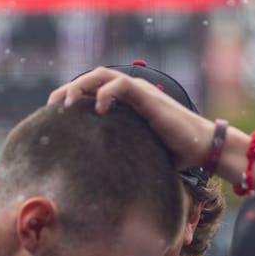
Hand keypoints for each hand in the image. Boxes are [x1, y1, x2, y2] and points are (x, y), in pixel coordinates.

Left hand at [47, 67, 213, 167]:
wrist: (202, 149)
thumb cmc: (176, 155)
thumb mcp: (139, 153)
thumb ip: (122, 154)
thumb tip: (99, 180)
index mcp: (129, 103)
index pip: (94, 90)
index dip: (74, 97)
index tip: (55, 114)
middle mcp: (133, 93)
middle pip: (93, 78)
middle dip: (69, 88)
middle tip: (51, 105)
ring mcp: (140, 92)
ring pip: (103, 75)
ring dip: (81, 85)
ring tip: (66, 104)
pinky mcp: (148, 97)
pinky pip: (121, 85)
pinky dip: (105, 93)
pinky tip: (98, 109)